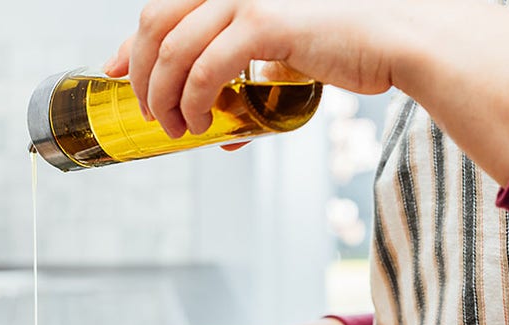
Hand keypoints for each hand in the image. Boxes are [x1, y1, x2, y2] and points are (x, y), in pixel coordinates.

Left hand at [105, 0, 404, 137]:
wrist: (397, 39)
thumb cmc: (345, 45)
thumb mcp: (281, 48)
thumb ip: (243, 70)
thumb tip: (217, 127)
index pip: (161, 8)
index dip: (128, 44)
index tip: (111, 72)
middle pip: (154, 23)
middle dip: (139, 74)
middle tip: (149, 112)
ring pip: (173, 51)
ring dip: (163, 98)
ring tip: (176, 128)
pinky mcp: (265, 23)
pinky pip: (205, 70)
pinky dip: (192, 102)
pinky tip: (201, 123)